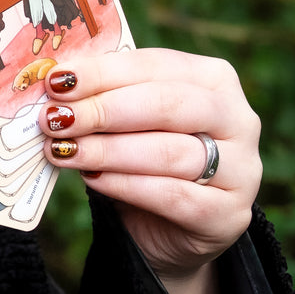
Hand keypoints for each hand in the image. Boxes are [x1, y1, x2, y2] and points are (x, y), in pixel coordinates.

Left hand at [37, 49, 259, 293]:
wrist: (170, 228)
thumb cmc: (143, 158)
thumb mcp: (127, 121)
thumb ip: (103, 97)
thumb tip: (52, 82)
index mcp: (214, 80)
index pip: (156, 66)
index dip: (103, 72)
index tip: (56, 80)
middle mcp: (237, 120)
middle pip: (167, 105)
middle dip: (103, 110)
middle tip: (55, 118)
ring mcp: (242, 170)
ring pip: (169, 152)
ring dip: (106, 150)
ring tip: (61, 150)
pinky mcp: (228, 216)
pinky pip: (173, 196)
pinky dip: (126, 185)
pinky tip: (92, 179)